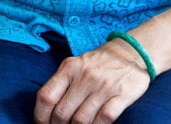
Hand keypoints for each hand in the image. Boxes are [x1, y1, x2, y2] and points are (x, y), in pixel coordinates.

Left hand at [33, 39, 150, 123]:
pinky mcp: (122, 94)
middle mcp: (85, 76)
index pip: (46, 96)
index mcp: (69, 68)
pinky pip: (104, 118)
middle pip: (62, 112)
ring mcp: (104, 86)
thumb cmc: (97, 63)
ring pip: (82, 119)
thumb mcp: (74, 65)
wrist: (130, 53)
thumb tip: (46, 110)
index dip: (40, 115)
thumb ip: (61, 84)